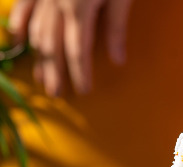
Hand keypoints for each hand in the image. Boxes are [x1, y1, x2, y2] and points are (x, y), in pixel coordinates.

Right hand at [9, 0, 132, 95]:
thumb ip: (116, 28)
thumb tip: (118, 62)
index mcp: (79, 9)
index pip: (79, 51)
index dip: (80, 73)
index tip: (85, 91)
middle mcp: (56, 3)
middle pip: (53, 45)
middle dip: (55, 72)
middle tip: (57, 95)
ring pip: (37, 29)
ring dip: (39, 56)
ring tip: (41, 78)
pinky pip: (25, 4)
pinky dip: (21, 21)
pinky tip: (18, 38)